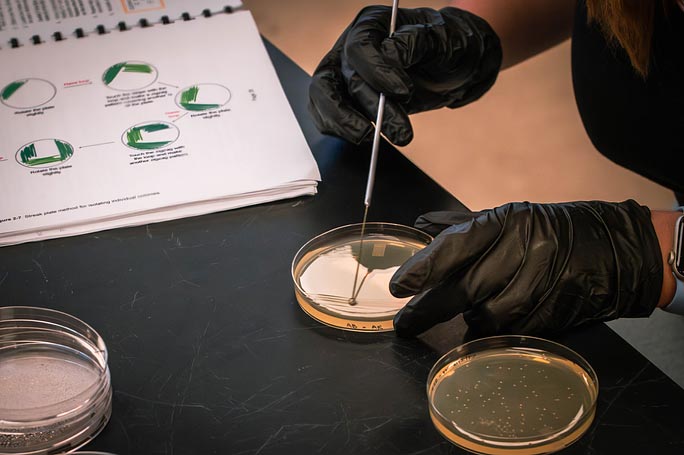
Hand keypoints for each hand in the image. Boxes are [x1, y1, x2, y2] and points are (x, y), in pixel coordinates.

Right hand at [308, 6, 501, 145]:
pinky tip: (364, 137)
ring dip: (346, 124)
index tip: (404, 92)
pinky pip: (328, 115)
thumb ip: (417, 41)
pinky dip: (340, 129)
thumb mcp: (443, 39)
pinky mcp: (347, 99)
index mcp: (372, 24)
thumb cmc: (447, 46)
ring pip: (324, 98)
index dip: (377, 72)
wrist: (451, 67)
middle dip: (367, 107)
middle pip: (339, 78)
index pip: (359, 48)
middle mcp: (351, 47)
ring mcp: (345, 74)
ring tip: (372, 139)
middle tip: (398, 130)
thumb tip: (391, 53)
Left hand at [390, 200, 662, 335]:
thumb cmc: (551, 231)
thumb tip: (419, 223)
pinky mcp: (553, 313)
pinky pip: (511, 331)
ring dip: (467, 321)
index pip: (453, 246)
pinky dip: (494, 332)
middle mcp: (521, 251)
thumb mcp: (509, 217)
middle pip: (463, 289)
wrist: (615, 251)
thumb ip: (461, 225)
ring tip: (463, 316)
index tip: (397, 287)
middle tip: (404, 325)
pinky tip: (490, 325)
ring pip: (486, 315)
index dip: (422, 268)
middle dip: (428, 310)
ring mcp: (539, 285)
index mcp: (505, 222)